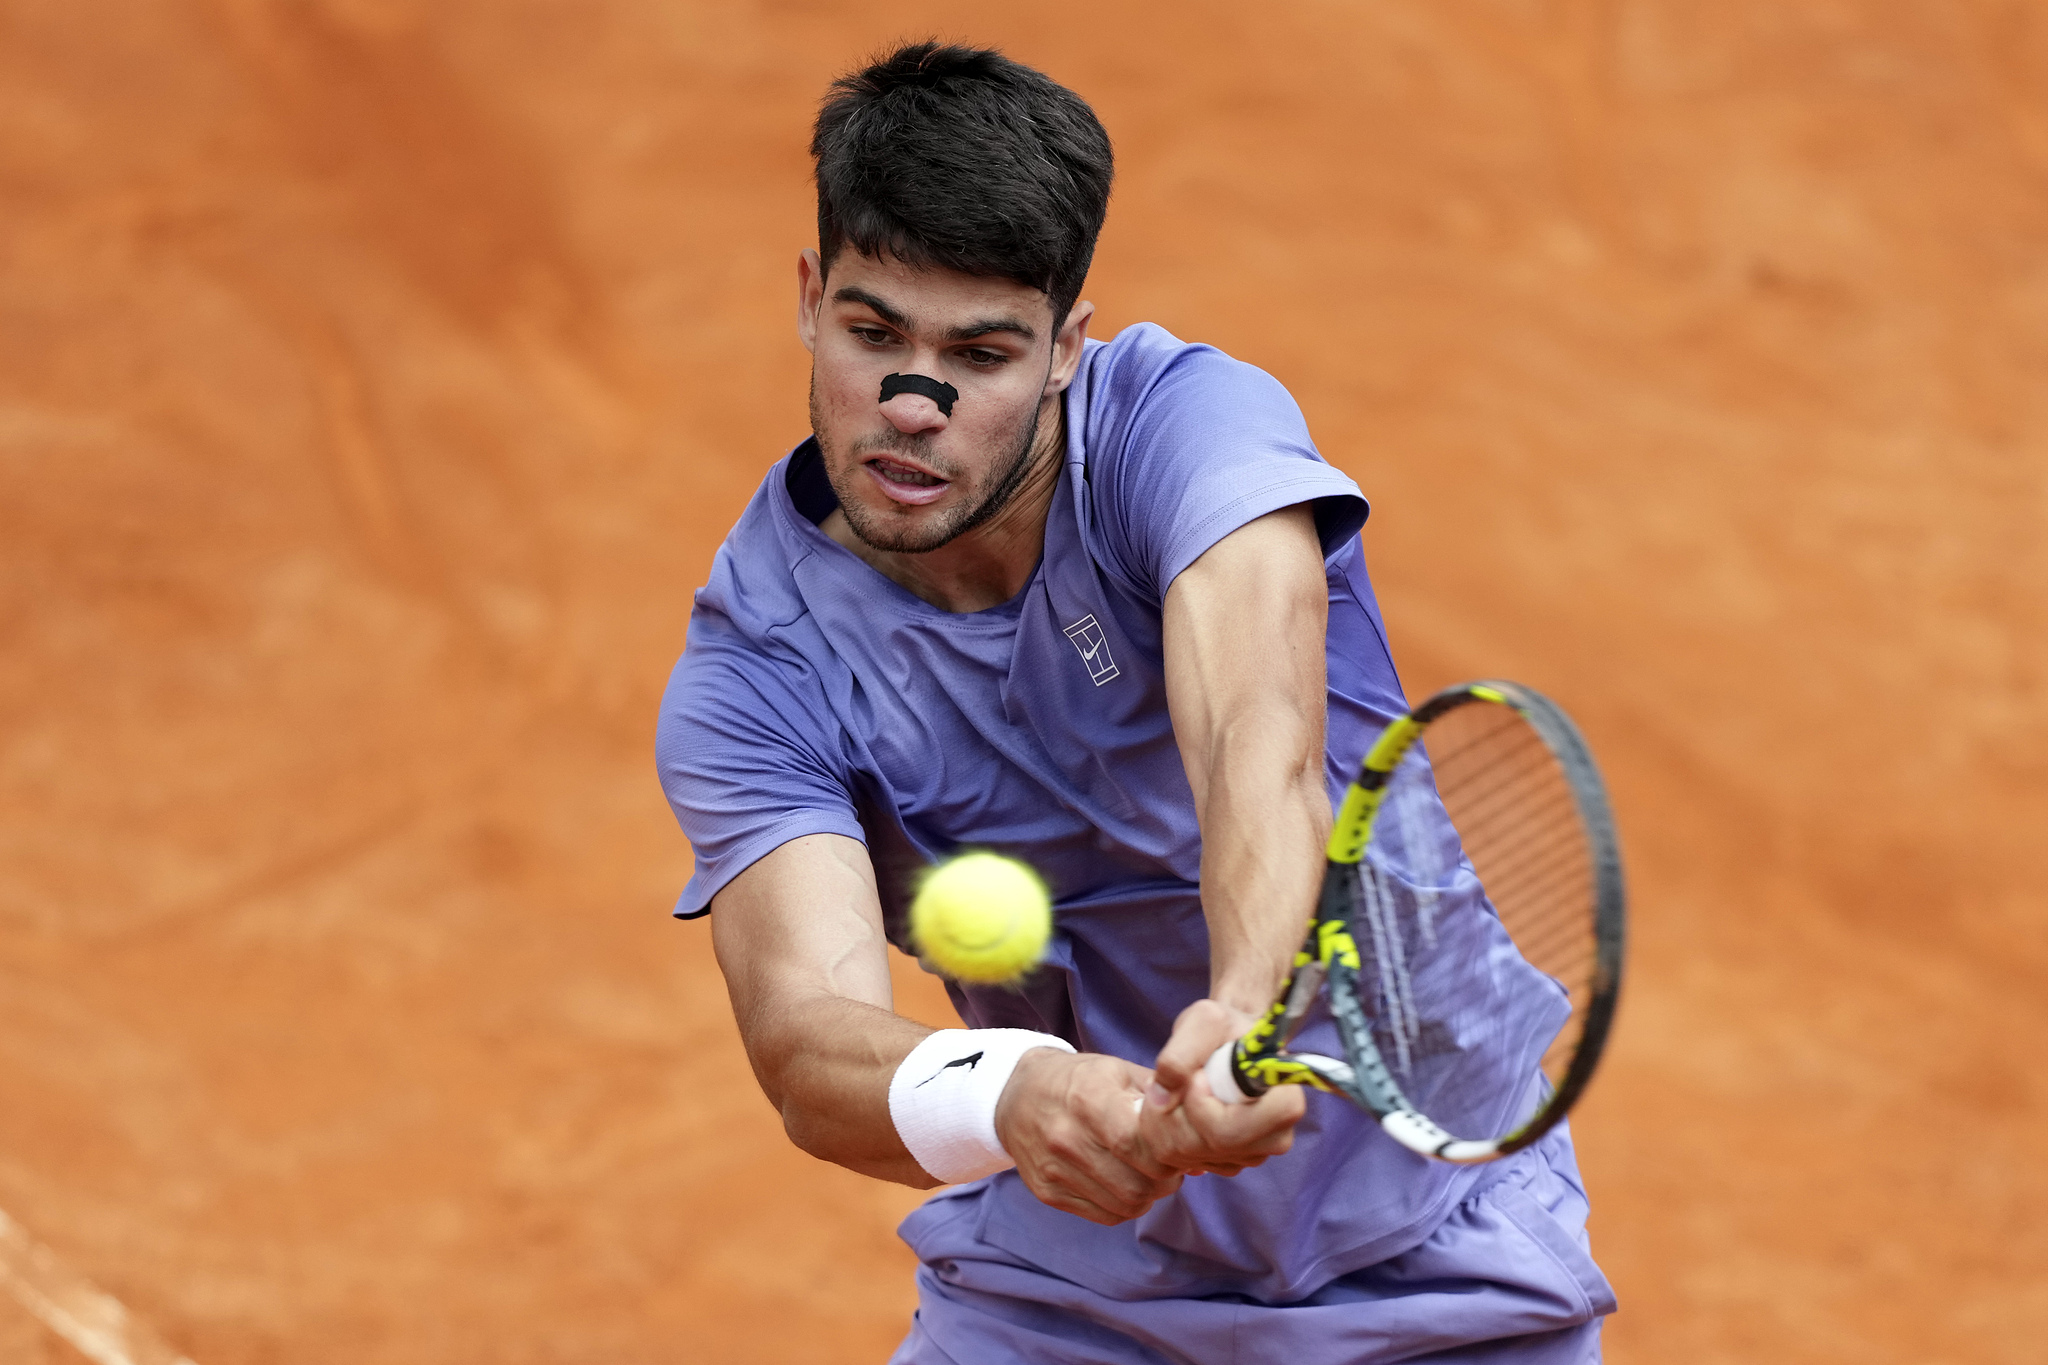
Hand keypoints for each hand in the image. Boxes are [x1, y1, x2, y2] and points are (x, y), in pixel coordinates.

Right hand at [993, 1048, 1183, 1225]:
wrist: (1016, 1096)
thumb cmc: (1079, 1080)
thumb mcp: (1119, 1071)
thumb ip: (1162, 1102)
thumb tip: (1201, 1146)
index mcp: (1087, 1099)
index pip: (1137, 1144)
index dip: (1168, 1154)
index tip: (1177, 1148)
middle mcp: (1066, 1138)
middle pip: (1137, 1184)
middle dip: (1166, 1180)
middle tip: (1170, 1166)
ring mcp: (1055, 1170)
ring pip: (1126, 1205)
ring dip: (1149, 1195)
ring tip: (1149, 1174)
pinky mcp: (1048, 1193)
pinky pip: (1105, 1215)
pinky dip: (1125, 1205)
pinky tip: (1124, 1181)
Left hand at [1140, 998, 1305, 1175]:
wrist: (1230, 1040)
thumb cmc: (1226, 1028)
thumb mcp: (1204, 1020)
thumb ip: (1181, 1053)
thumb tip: (1162, 1097)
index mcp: (1284, 1104)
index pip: (1231, 1131)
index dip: (1201, 1107)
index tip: (1195, 1076)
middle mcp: (1273, 1139)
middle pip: (1206, 1147)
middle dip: (1175, 1112)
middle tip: (1175, 1080)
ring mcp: (1250, 1155)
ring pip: (1188, 1156)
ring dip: (1164, 1120)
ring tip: (1174, 1088)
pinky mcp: (1227, 1162)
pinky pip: (1182, 1161)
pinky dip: (1165, 1134)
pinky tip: (1176, 1107)